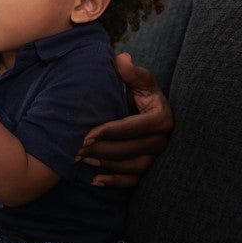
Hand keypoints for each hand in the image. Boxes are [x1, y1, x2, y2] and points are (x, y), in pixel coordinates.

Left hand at [77, 53, 172, 186]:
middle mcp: (163, 139)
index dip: (109, 131)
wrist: (142, 108)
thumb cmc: (138, 91)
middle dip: (103, 149)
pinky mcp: (150, 167)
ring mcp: (157, 156)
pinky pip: (135, 181)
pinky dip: (116, 183)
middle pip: (131, 149)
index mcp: (162, 117)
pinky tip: (96, 181)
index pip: (133, 128)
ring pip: (132, 166)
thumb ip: (130, 71)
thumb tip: (121, 59)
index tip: (86, 134)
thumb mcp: (137, 79)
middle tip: (78, 148)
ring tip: (83, 158)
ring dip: (107, 164)